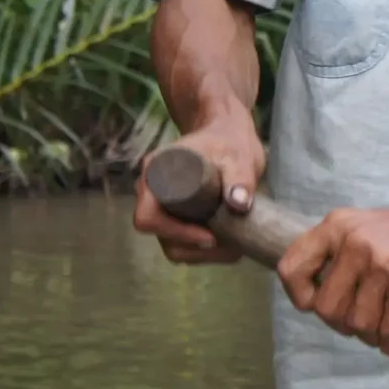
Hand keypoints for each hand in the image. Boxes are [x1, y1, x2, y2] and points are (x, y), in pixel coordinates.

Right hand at [134, 116, 265, 264]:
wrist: (229, 134)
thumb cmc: (229, 140)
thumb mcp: (239, 157)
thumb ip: (240, 178)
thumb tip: (239, 205)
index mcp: (155, 173)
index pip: (148, 216)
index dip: (174, 232)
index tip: (210, 237)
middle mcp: (152, 192)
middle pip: (160, 234)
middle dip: (194, 248)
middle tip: (231, 249)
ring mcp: (164, 205)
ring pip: (172, 243)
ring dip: (201, 254)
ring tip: (235, 249)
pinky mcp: (179, 215)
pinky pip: (183, 241)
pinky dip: (204, 250)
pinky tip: (231, 247)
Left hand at [276, 200, 388, 355]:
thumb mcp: (362, 226)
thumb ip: (336, 252)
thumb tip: (314, 297)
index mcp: (338, 227)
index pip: (292, 268)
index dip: (300, 296)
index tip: (316, 304)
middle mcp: (356, 244)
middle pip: (326, 308)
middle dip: (342, 324)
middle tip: (361, 322)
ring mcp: (383, 265)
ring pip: (358, 323)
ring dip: (370, 336)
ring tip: (383, 331)